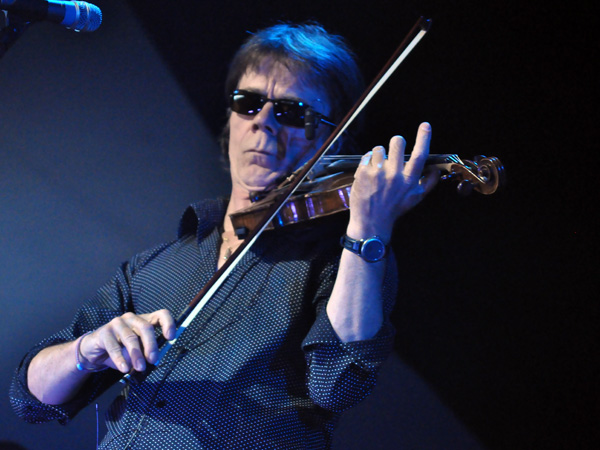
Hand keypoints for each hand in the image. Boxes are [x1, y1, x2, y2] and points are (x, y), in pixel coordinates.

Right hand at [79, 309, 175, 372]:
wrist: (95, 350)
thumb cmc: (120, 349)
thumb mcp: (136, 351)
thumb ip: (146, 352)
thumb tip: (153, 359)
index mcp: (144, 320)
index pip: (160, 315)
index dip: (168, 324)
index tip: (171, 337)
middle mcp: (132, 318)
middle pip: (146, 327)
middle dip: (151, 345)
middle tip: (153, 360)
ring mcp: (117, 323)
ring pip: (131, 337)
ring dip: (136, 355)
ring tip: (139, 368)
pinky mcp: (104, 332)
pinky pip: (114, 346)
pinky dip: (120, 359)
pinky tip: (124, 368)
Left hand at [347, 122, 438, 241]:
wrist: (371, 222)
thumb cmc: (395, 209)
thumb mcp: (416, 198)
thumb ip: (429, 182)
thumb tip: (436, 168)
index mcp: (409, 180)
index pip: (419, 155)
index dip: (424, 138)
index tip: (425, 125)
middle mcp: (394, 175)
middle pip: (398, 143)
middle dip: (396, 142)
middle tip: (394, 149)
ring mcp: (377, 173)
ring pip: (379, 148)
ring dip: (379, 153)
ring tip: (379, 165)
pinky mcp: (363, 173)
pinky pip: (366, 155)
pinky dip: (368, 160)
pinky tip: (369, 171)